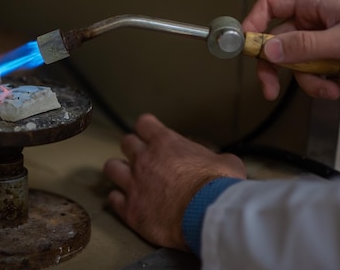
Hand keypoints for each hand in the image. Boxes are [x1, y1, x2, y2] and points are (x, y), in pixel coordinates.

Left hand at [103, 114, 245, 250]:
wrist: (206, 215)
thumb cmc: (218, 188)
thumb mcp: (228, 163)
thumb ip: (217, 158)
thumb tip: (222, 162)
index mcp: (165, 143)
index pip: (144, 123)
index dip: (147, 128)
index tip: (150, 133)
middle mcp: (144, 159)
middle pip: (126, 143)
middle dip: (133, 148)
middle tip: (142, 158)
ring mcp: (134, 184)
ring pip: (112, 167)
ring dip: (119, 171)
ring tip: (127, 178)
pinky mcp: (130, 209)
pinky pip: (113, 199)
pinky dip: (119, 200)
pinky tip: (126, 202)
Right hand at [242, 0, 339, 99]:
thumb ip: (306, 45)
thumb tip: (270, 51)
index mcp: (317, 3)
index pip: (271, 6)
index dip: (253, 24)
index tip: (244, 47)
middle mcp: (319, 21)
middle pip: (280, 44)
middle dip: (281, 69)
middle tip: (270, 87)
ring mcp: (328, 41)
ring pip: (301, 66)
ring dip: (315, 82)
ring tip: (335, 85)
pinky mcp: (338, 59)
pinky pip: (321, 76)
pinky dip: (334, 85)